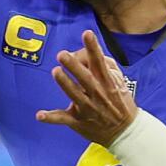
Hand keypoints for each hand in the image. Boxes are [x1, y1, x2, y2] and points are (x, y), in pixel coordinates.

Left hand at [37, 29, 137, 146]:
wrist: (125, 132)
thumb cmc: (120, 102)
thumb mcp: (120, 82)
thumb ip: (107, 66)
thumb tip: (91, 53)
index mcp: (107, 82)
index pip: (99, 62)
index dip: (93, 47)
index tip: (87, 34)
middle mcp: (97, 94)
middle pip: (85, 78)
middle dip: (74, 66)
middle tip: (62, 54)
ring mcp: (87, 108)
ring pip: (74, 95)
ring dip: (65, 83)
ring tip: (56, 71)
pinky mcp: (78, 121)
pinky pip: (63, 119)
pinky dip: (51, 118)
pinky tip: (39, 115)